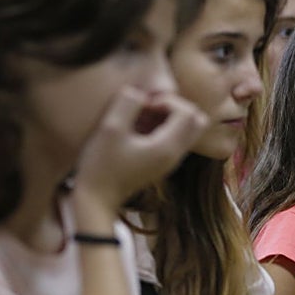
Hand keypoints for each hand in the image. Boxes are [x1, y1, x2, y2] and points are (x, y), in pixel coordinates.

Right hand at [73, 88, 207, 211]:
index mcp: (167, 147)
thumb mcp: (109, 128)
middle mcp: (175, 156)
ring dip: (170, 117)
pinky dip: (164, 128)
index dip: (168, 100)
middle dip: (176, 106)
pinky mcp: (163, 164)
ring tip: (144, 118)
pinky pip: (176, 139)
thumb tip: (140, 93)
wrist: (97, 200)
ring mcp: (171, 162)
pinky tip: (140, 130)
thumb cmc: (100, 166)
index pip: (189, 112)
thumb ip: (127, 103)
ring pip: (188, 130)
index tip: (146, 105)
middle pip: (197, 120)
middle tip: (151, 108)